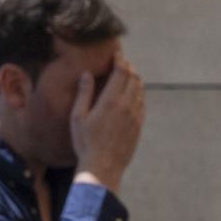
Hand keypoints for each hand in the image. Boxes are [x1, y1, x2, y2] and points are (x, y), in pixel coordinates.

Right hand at [70, 53, 144, 190]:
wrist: (102, 167)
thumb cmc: (85, 143)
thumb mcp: (78, 117)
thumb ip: (84, 93)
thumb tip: (87, 74)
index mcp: (111, 100)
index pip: (121, 71)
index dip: (120, 59)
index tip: (116, 54)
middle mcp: (127, 105)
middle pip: (134, 77)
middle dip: (128, 67)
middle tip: (121, 63)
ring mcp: (135, 116)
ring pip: (140, 90)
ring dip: (134, 80)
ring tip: (127, 77)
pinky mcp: (138, 126)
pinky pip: (142, 104)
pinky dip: (138, 94)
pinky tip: (132, 96)